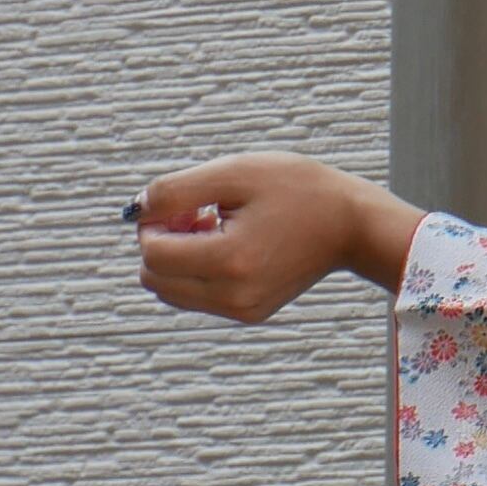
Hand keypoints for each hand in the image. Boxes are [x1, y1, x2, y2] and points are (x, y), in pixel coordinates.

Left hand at [134, 154, 424, 321]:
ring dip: (177, 259)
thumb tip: (136, 212)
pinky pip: (196, 297)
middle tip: (196, 215)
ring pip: (171, 292)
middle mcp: (234, 296)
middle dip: (161, 244)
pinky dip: (196, 271)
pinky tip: (226, 245)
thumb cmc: (297, 190)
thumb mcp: (232, 173)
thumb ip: (174, 191)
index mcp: (230, 262)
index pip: (152, 255)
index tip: (186, 203)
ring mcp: (243, 309)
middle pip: (155, 280)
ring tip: (213, 229)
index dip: (153, 223)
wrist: (350, 225)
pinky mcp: (250, 312)